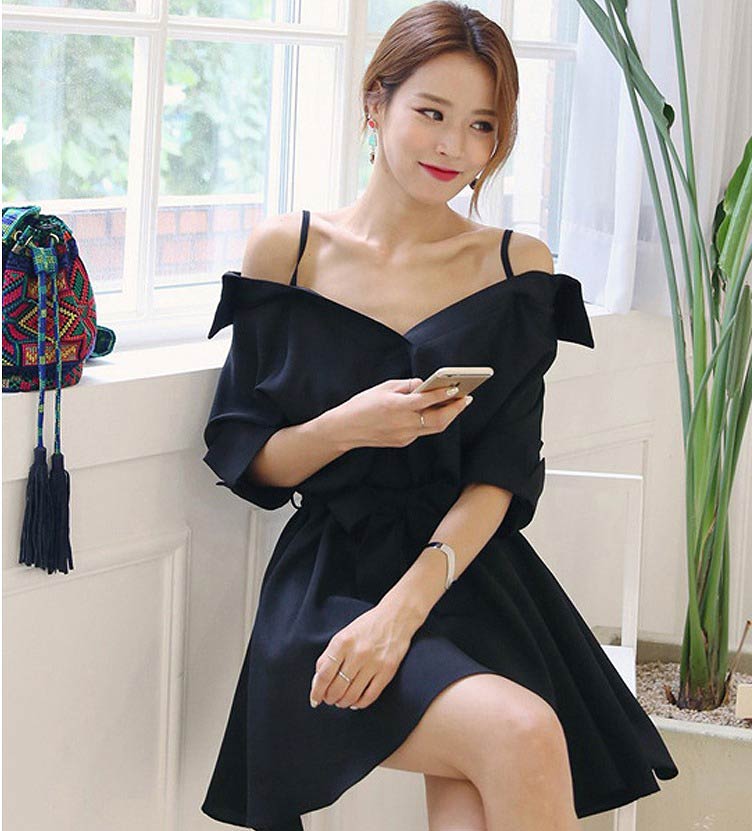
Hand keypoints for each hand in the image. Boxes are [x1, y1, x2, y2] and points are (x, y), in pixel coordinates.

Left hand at [309, 604, 416, 709]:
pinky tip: (355, 701)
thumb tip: (318, 681)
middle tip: (328, 699)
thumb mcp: (343, 635)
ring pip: (352, 695)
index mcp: (343, 642)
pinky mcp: (387, 671)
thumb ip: (329, 656)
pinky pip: (370, 696)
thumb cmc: (367, 626)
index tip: (315, 699)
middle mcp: (358, 653)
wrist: (395, 617)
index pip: (324, 674)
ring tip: (341, 701)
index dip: (317, 691)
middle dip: (329, 698)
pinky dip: (359, 703)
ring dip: (342, 702)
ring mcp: (374, 663)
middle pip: (337, 688)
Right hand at [331, 377, 472, 450]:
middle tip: (467, 397)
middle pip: (438, 419)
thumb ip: (407, 386)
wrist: (345, 429)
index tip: (457, 388)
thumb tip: (425, 384)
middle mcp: (403, 423)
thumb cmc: (363, 404)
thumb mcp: (383, 388)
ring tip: (458, 404)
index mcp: (397, 406)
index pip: (427, 400)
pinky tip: (438, 411)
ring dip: (449, 416)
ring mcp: (404, 435)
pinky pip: (423, 430)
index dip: (444, 394)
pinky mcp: (403, 442)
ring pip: (434, 427)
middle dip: (455, 408)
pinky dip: (433, 420)